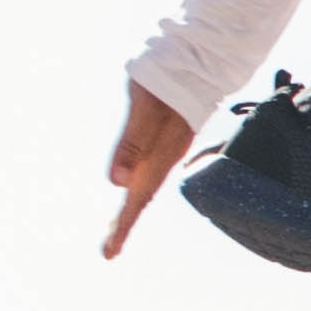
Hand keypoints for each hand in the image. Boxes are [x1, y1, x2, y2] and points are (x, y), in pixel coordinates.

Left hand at [100, 88, 191, 256]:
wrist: (201, 60)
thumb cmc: (167, 79)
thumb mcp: (144, 109)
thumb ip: (132, 144)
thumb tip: (117, 182)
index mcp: (160, 156)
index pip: (138, 199)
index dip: (123, 225)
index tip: (109, 251)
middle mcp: (166, 158)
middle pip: (142, 198)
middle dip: (124, 224)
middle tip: (108, 251)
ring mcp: (167, 150)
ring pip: (146, 188)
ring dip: (131, 210)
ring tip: (117, 230)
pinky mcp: (165, 141)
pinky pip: (150, 174)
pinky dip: (138, 190)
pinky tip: (133, 190)